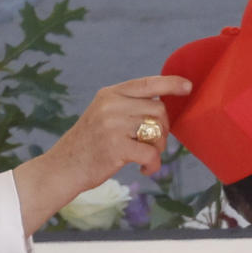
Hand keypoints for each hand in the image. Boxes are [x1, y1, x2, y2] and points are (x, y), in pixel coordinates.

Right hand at [12, 75, 191, 235]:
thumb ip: (127, 106)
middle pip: (158, 109)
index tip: (188, 86)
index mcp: (110, 94)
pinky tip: (144, 169)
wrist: (63, 167)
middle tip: (154, 143)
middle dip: (164, 128)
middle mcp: (111, 105)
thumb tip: (162, 108)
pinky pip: (151, 154)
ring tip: (146, 157)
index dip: (171, 83)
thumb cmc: (88, 144)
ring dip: (159, 148)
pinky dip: (153, 165)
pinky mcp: (117, 147)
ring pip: (157, 131)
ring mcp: (113, 125)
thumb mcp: (103, 114)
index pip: (147, 83)